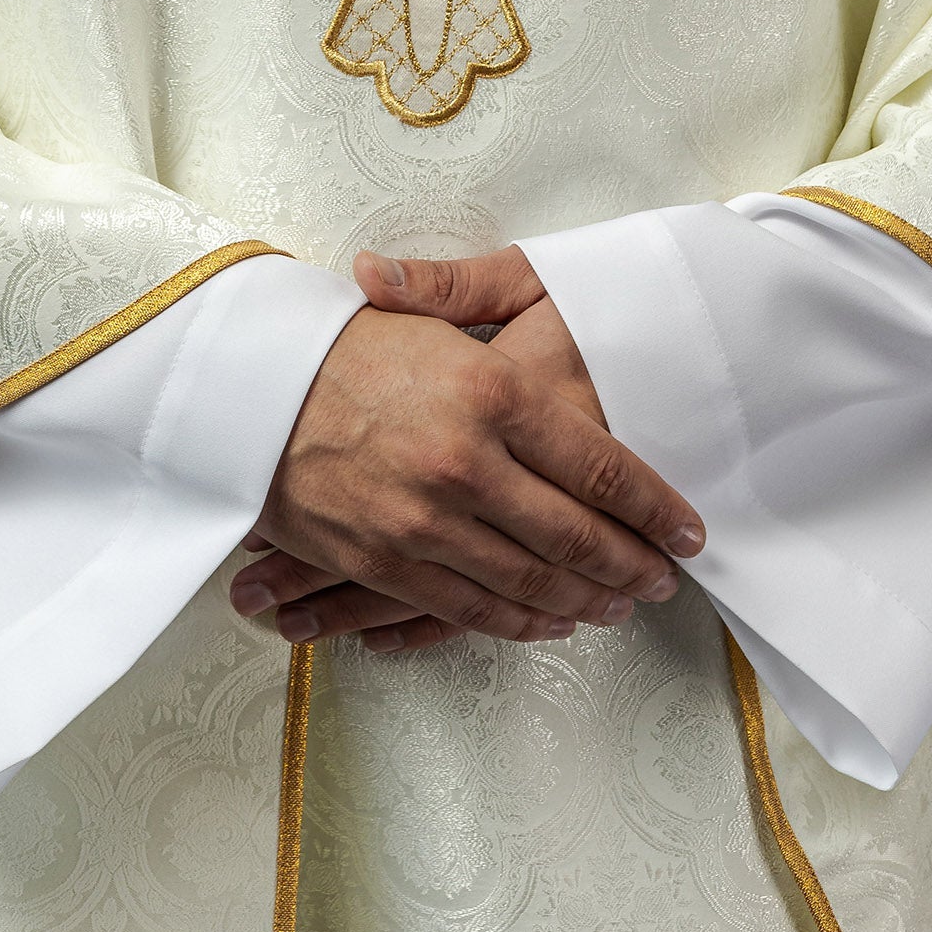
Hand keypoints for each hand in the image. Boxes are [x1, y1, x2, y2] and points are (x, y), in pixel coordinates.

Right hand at [228, 248, 701, 652]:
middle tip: (662, 580)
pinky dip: (522, 623)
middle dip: (632, 565)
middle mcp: (469, 463)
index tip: (687, 530)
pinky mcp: (388, 561)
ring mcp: (428, 521)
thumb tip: (559, 315)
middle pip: (578, 536)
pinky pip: (472, 608)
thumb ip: (491, 312)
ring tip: (618, 605)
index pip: (603, 466)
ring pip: (532, 583)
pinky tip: (550, 621)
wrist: (244, 387)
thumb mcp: (426, 308)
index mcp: (492, 391)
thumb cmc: (341, 340)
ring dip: (586, 601)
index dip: (656, 507)